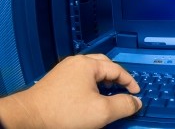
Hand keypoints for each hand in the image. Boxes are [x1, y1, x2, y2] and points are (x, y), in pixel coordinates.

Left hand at [0, 54, 140, 128]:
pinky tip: (90, 96)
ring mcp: (64, 69)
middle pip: (104, 64)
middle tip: (124, 88)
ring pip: (91, 69)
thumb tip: (137, 102)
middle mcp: (76, 62)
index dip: (130, 81)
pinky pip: (80, 75)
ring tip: (108, 92)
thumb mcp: (101, 111)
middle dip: (116, 76)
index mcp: (89, 64)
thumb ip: (123, 105)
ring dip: (103, 79)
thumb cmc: (64, 113)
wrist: (28, 119)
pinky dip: (90, 83)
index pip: (117, 69)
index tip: (136, 93)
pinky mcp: (56, 80)